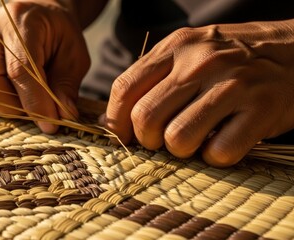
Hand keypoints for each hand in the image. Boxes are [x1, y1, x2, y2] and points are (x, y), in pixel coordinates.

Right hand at [0, 0, 89, 133]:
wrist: (39, 18)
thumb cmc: (58, 36)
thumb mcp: (74, 56)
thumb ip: (66, 85)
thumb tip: (62, 116)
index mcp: (19, 22)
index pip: (19, 69)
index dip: (34, 102)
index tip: (50, 124)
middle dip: (11, 107)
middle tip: (34, 112)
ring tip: (19, 102)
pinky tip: (1, 98)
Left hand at [104, 19, 293, 166]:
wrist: (292, 51)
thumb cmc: (228, 60)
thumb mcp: (186, 54)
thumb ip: (148, 80)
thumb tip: (108, 119)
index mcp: (175, 47)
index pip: (125, 88)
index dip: (116, 121)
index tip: (124, 135)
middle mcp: (200, 63)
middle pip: (146, 117)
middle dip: (148, 140)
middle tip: (163, 139)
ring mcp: (232, 84)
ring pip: (178, 138)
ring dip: (181, 150)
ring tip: (195, 140)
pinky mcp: (261, 108)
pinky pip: (219, 152)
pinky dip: (215, 157)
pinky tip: (221, 142)